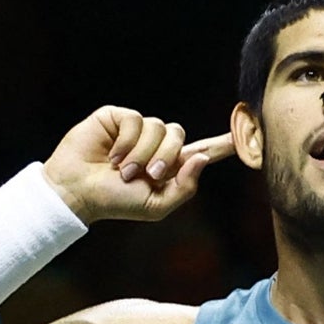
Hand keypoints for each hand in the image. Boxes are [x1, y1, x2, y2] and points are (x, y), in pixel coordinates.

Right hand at [42, 106, 235, 222]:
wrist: (78, 193)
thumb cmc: (115, 202)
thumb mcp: (155, 206)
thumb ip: (184, 188)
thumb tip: (201, 158)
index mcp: (170, 165)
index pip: (203, 150)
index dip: (224, 142)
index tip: (245, 131)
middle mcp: (156, 144)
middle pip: (179, 136)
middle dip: (165, 157)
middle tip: (145, 175)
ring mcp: (136, 129)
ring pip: (158, 127)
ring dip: (142, 153)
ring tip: (122, 169)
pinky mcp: (117, 117)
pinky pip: (136, 120)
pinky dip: (127, 141)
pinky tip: (112, 155)